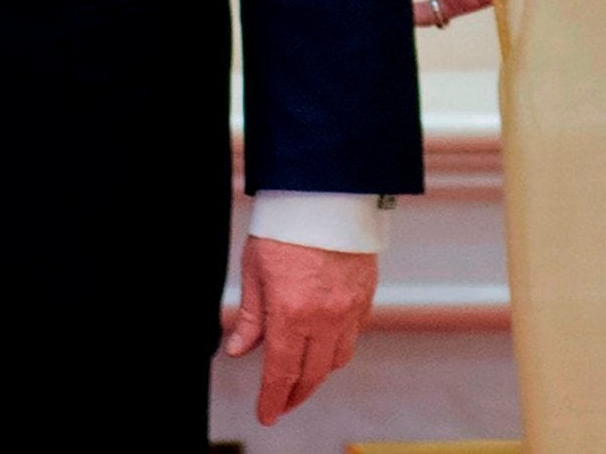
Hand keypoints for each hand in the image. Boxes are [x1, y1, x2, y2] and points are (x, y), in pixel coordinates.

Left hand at [222, 235, 376, 424]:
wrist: (327, 192)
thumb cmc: (287, 225)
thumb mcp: (255, 269)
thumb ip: (251, 316)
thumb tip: (238, 350)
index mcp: (290, 312)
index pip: (280, 372)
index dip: (272, 399)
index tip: (267, 413)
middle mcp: (324, 316)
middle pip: (312, 375)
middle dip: (295, 395)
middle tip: (282, 403)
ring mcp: (350, 307)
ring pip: (337, 359)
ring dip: (318, 373)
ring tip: (303, 374)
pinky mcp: (366, 295)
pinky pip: (354, 335)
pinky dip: (338, 346)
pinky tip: (325, 342)